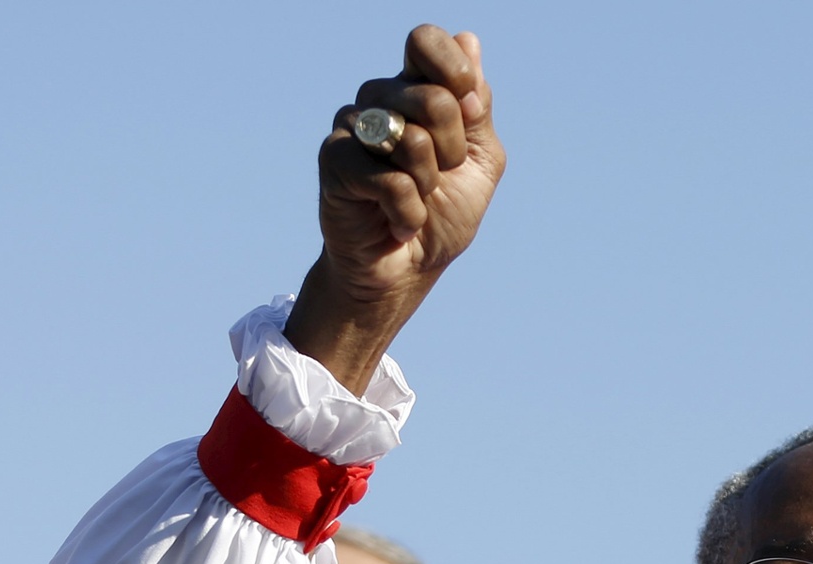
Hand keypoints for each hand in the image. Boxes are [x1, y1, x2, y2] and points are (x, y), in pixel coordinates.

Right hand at [286, 25, 506, 392]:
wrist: (407, 272)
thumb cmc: (442, 216)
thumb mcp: (479, 163)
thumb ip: (477, 109)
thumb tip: (469, 41)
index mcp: (414, 91)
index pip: (424, 41)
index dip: (454, 69)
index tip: (469, 107)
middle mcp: (378, 100)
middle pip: (433, 98)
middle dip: (453, 152)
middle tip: (439, 179)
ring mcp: (351, 128)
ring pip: (412, 139)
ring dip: (429, 185)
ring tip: (416, 200)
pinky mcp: (334, 162)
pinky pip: (392, 181)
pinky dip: (408, 213)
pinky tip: (397, 223)